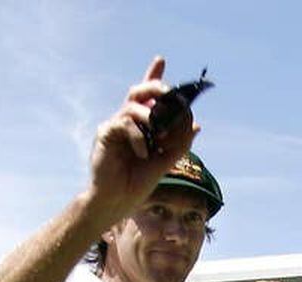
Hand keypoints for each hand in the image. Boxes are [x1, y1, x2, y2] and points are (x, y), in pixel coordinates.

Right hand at [86, 56, 199, 224]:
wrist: (117, 202)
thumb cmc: (137, 182)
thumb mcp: (165, 161)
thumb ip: (179, 143)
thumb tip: (196, 125)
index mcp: (141, 125)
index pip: (148, 96)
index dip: (153, 76)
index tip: (161, 59)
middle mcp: (126, 121)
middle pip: (139, 91)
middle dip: (156, 87)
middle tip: (170, 93)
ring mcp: (114, 126)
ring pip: (134, 105)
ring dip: (152, 117)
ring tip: (160, 137)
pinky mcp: (105, 134)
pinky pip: (125, 124)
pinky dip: (139, 138)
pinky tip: (144, 154)